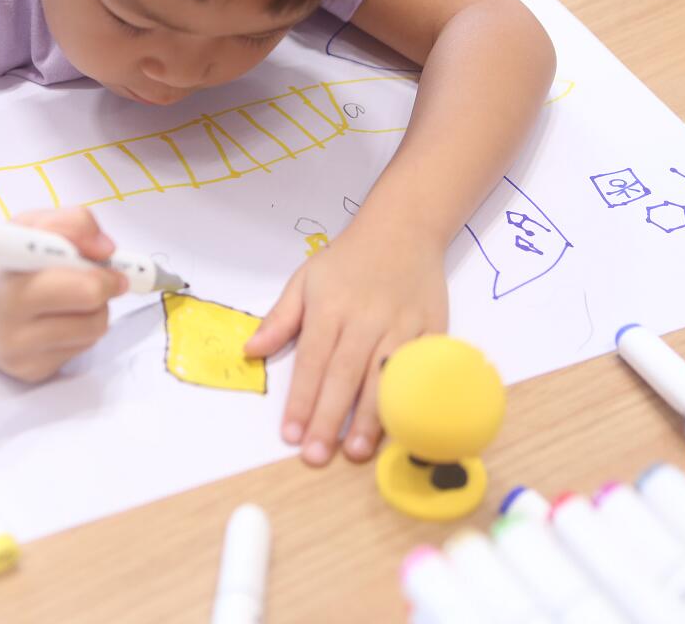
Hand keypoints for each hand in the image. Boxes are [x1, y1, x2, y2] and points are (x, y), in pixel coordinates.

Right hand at [0, 206, 127, 381]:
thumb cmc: (4, 263)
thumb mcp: (31, 226)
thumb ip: (73, 224)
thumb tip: (107, 249)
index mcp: (12, 285)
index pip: (84, 289)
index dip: (103, 275)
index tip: (108, 263)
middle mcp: (12, 327)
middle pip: (95, 316)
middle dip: (102, 291)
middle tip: (96, 275)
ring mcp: (21, 356)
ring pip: (93, 333)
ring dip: (93, 310)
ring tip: (67, 296)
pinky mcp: (31, 373)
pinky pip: (80, 350)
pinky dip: (78, 330)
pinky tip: (54, 318)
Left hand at [244, 221, 448, 465]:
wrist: (404, 228)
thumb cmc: (349, 259)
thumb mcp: (305, 279)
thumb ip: (280, 319)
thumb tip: (252, 351)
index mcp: (330, 308)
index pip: (312, 362)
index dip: (301, 400)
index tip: (290, 435)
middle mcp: (366, 318)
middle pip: (345, 375)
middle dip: (329, 418)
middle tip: (317, 455)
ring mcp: (402, 325)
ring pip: (384, 378)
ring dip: (371, 418)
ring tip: (357, 452)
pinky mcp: (432, 330)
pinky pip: (420, 371)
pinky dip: (411, 400)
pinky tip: (401, 426)